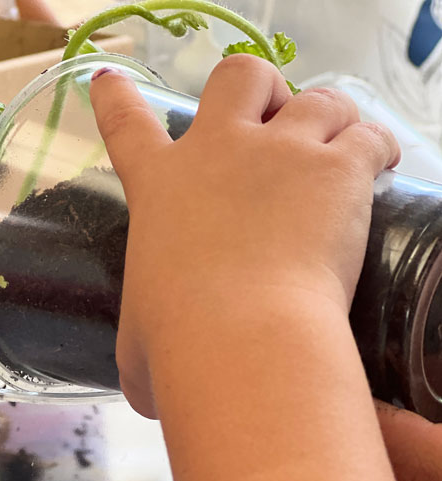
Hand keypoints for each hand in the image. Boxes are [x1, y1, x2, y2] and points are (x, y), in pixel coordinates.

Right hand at [89, 55, 399, 416]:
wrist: (238, 337)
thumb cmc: (176, 346)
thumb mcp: (138, 344)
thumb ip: (142, 346)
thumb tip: (141, 390)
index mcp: (159, 189)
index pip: (127, 127)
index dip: (117, 100)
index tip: (111, 81)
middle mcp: (217, 153)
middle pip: (238, 77)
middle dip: (259, 89)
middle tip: (272, 120)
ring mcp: (279, 154)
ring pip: (317, 97)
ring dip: (330, 115)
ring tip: (340, 145)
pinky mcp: (335, 171)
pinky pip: (367, 135)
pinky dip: (377, 146)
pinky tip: (381, 163)